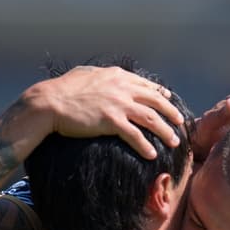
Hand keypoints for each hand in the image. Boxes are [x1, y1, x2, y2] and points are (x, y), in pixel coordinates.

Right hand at [24, 66, 184, 159]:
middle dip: (170, 113)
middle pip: (155, 101)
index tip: (169, 100)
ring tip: (173, 142)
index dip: (160, 94)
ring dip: (164, 131)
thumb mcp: (85, 74)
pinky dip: (145, 146)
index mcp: (117, 76)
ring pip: (151, 119)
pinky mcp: (111, 121)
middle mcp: (122, 88)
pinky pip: (135, 135)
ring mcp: (118, 104)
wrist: (50, 102)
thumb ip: (100, 75)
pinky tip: (152, 155)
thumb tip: (102, 75)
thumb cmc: (63, 89)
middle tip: (180, 123)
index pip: (146, 85)